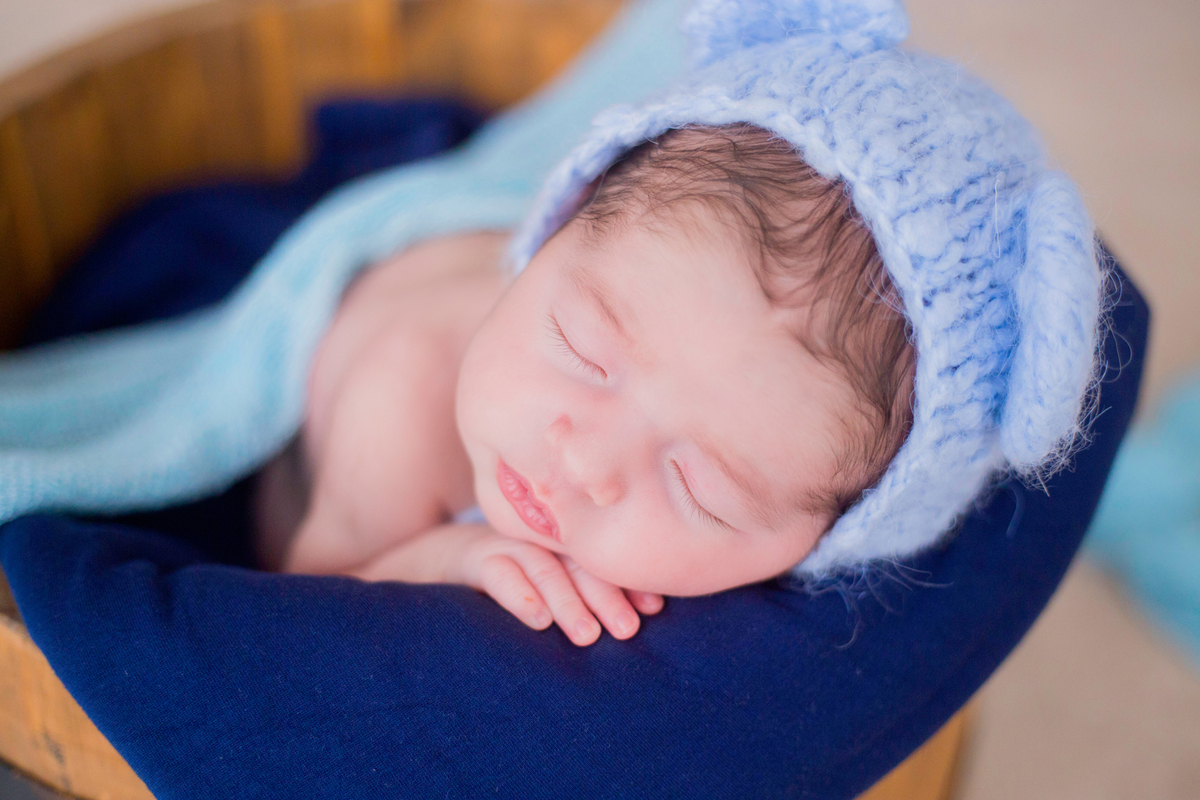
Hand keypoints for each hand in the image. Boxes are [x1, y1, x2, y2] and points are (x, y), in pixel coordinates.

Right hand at [449, 529, 663, 645]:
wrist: (445, 557)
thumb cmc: (512, 580)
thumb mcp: (550, 585)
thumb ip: (583, 596)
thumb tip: (638, 622)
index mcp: (566, 546)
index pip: (603, 561)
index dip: (629, 583)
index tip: (654, 608)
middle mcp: (542, 541)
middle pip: (580, 564)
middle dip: (607, 596)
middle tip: (628, 629)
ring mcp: (510, 546)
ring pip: (545, 570)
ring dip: (568, 602)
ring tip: (588, 636)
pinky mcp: (476, 557)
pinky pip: (499, 574)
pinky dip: (520, 596)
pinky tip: (538, 620)